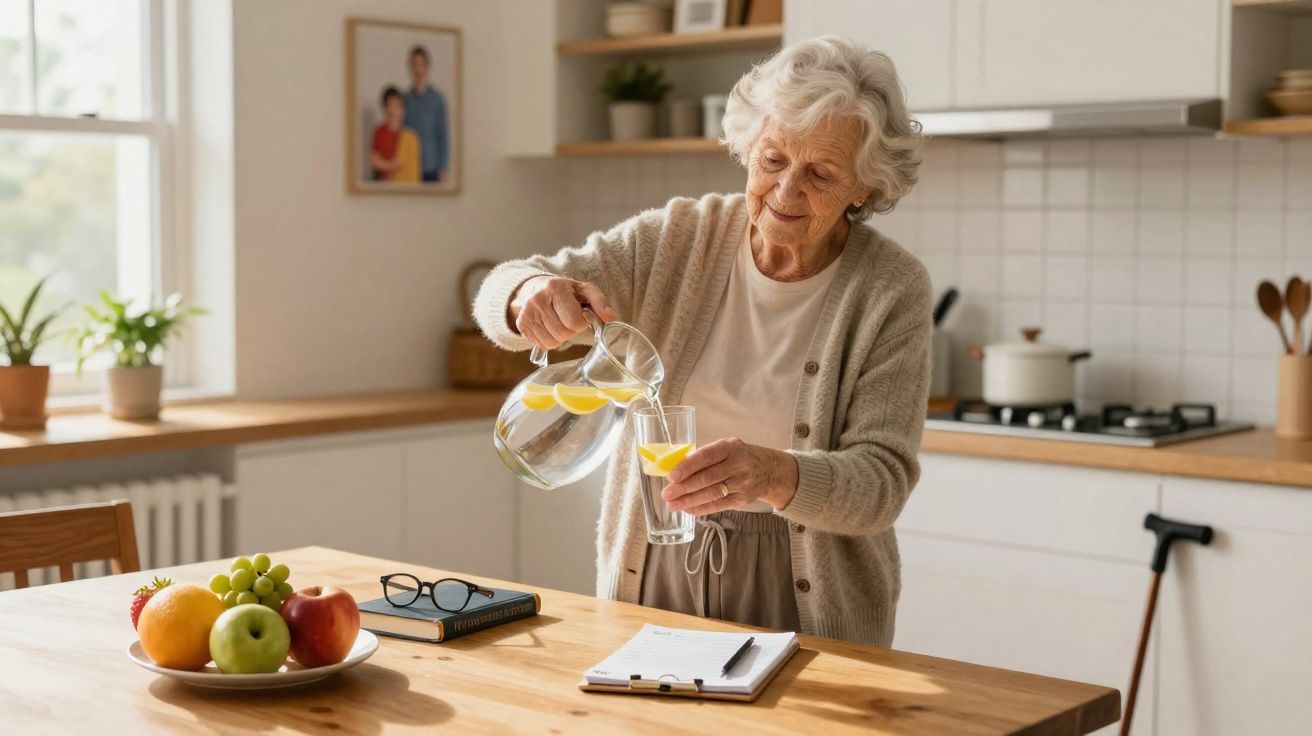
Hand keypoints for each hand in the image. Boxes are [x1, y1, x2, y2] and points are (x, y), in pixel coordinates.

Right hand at [509, 276, 617, 349]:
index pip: (574, 321)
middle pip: (563, 333)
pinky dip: (549, 340)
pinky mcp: (522, 324)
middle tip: (567, 320)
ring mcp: (527, 313)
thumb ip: (600, 302)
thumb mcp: (585, 291)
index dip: (580, 323)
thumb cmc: (567, 292)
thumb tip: (610, 317)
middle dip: (570, 331)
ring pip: (552, 342)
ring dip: (560, 337)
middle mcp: (538, 299)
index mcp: (556, 288)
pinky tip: (549, 327)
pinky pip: (542, 345)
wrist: (536, 288)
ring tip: (558, 323)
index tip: (579, 316)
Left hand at [661, 438, 798, 514]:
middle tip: (667, 493)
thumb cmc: (739, 457)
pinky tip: (687, 509)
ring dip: (689, 500)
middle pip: (707, 478)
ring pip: (712, 494)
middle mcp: (739, 464)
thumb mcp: (726, 448)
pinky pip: (718, 505)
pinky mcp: (743, 499)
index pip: (706, 456)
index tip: (671, 476)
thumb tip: (674, 471)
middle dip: (684, 487)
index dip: (688, 467)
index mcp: (731, 446)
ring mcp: (743, 483)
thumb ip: (704, 457)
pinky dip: (700, 508)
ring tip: (672, 504)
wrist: (768, 470)